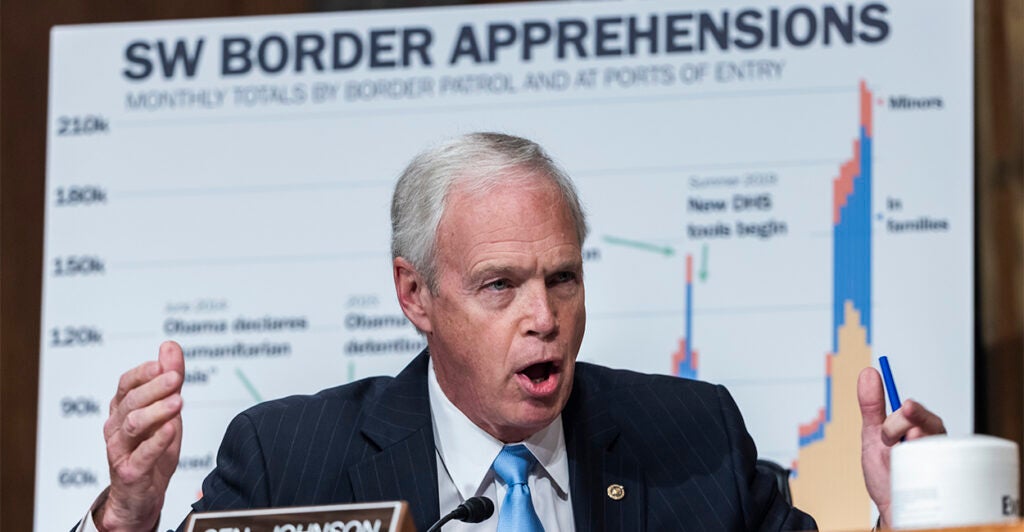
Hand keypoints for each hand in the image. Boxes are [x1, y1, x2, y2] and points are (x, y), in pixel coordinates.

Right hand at [95, 341, 184, 531]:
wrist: (142, 494)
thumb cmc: (153, 448)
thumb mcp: (167, 411)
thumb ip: (169, 379)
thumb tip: (170, 345)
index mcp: (122, 409)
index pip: (127, 384)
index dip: (143, 372)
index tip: (163, 364)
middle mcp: (116, 427)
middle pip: (131, 401)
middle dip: (154, 387)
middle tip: (176, 377)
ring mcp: (120, 450)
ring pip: (133, 425)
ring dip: (156, 411)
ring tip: (178, 402)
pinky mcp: (130, 471)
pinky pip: (142, 454)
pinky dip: (156, 441)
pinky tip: (171, 429)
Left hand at [858, 367, 945, 528]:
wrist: (891, 507)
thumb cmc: (885, 472)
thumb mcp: (872, 436)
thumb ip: (872, 406)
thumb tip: (868, 373)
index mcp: (921, 430)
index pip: (923, 415)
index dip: (914, 412)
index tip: (906, 407)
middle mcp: (936, 446)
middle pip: (930, 429)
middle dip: (904, 430)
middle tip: (888, 438)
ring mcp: (942, 466)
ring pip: (933, 450)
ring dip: (910, 452)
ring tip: (895, 461)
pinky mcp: (945, 487)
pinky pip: (942, 478)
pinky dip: (924, 477)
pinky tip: (912, 479)